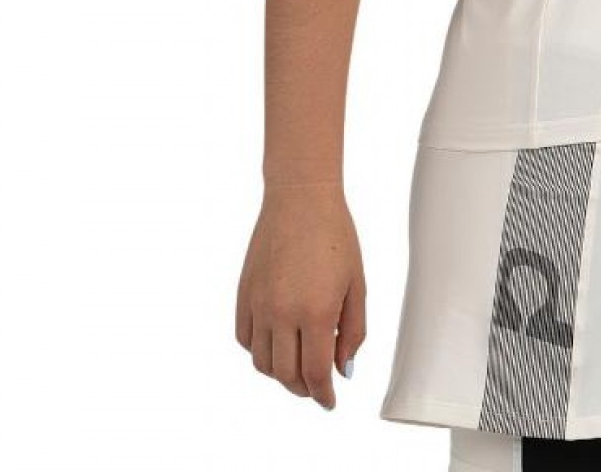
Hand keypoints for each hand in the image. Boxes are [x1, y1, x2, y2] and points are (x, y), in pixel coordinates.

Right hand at [235, 182, 366, 408]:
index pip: (314, 373)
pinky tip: (277, 343)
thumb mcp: (356, 284)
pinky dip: (260, 352)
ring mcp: (258, 305)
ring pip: (262, 362)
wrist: (300, 199)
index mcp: (316, 311)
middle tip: (318, 386)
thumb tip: (342, 368)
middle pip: (286, 375)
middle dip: (303, 388)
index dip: (323, 394)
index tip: (330, 401)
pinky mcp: (244, 294)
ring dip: (280, 374)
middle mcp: (282, 313)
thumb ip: (353, 330)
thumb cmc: (336, 236)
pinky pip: (245, 339)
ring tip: (298, 366)